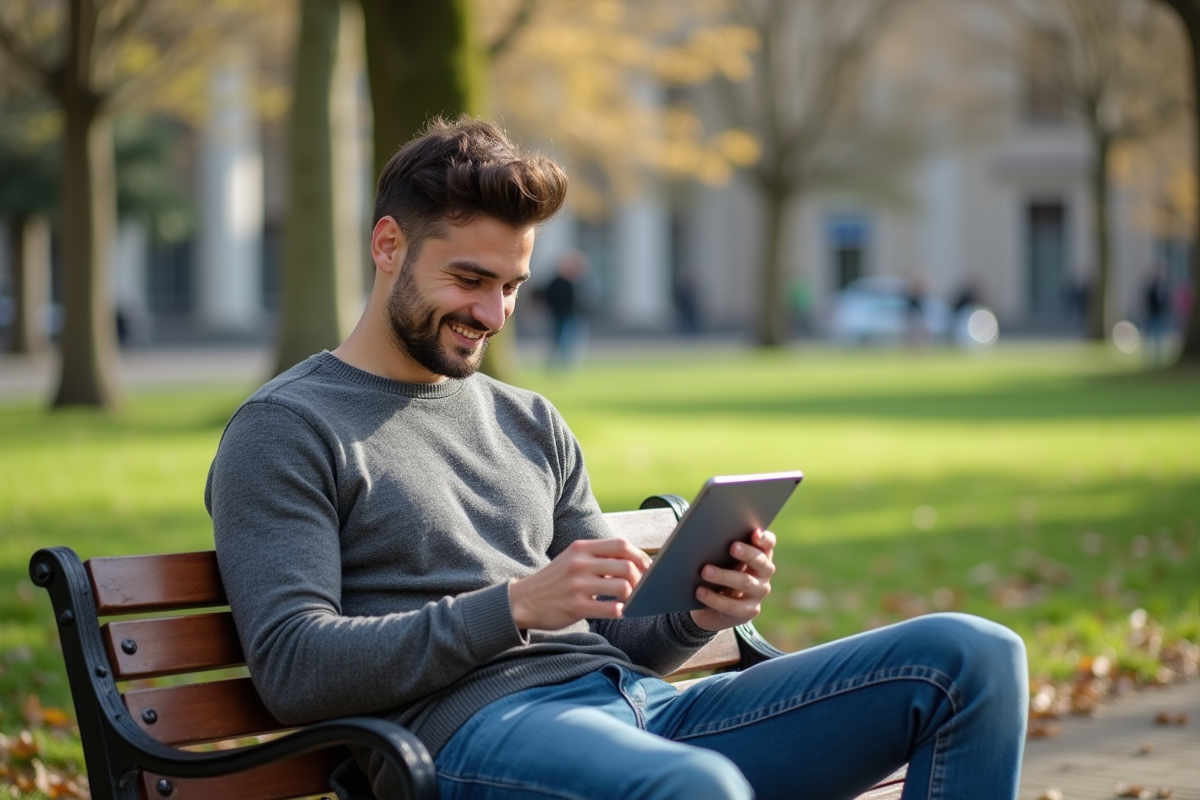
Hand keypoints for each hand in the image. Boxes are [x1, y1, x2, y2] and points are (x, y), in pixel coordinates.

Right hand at [509, 538, 650, 631]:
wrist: (522, 600)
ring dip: (632, 596)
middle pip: (626, 565)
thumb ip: (597, 557)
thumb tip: (631, 562)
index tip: (647, 567)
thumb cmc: (553, 580)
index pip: (621, 544)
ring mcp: (578, 585)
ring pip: (623, 587)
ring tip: (630, 601)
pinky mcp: (576, 606)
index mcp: (581, 548)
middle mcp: (580, 564)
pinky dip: (620, 611)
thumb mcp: (572, 559)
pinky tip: (618, 611)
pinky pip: (610, 608)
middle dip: (641, 578)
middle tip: (642, 588)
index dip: (640, 555)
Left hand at [690, 529, 775, 631]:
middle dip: (746, 553)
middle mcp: (764, 573)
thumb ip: (721, 545)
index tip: (755, 533)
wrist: (710, 606)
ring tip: (705, 571)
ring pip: (746, 582)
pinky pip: (733, 605)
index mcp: (759, 554)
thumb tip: (706, 535)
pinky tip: (700, 591)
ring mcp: (759, 592)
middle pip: (760, 561)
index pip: (768, 544)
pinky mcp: (749, 611)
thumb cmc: (717, 571)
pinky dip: (714, 598)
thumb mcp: (720, 557)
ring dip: (724, 575)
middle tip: (731, 547)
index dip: (764, 538)